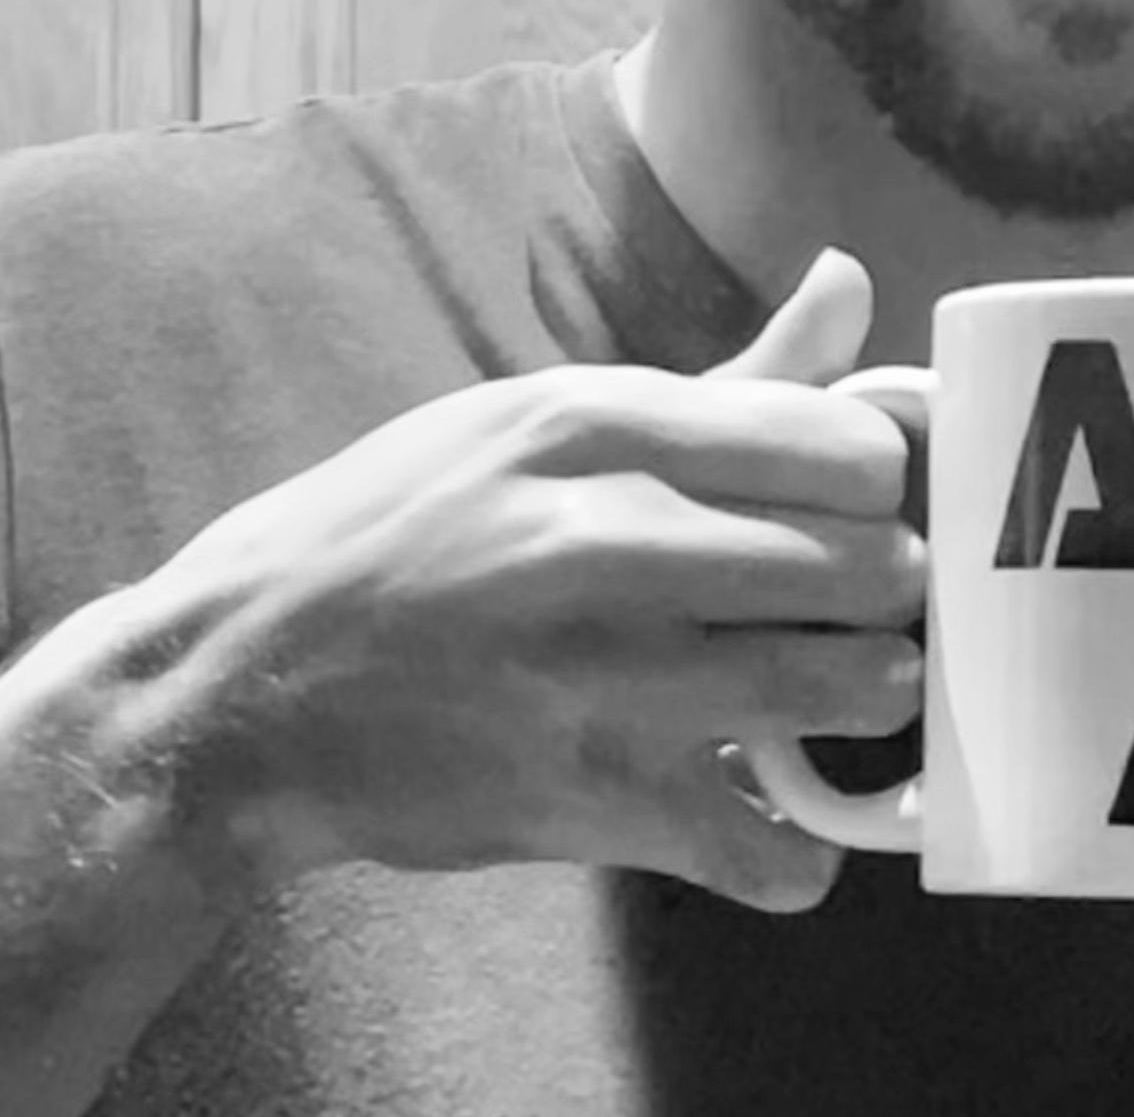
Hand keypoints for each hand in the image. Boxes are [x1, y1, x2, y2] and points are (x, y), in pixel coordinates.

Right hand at [138, 248, 920, 912]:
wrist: (241, 683)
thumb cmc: (410, 527)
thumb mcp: (547, 417)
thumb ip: (728, 379)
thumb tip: (854, 281)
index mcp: (602, 424)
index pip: (839, 443)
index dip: (884, 479)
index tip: (867, 502)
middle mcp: (608, 538)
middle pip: (864, 563)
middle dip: (891, 587)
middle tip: (870, 600)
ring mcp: (600, 677)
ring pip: (840, 687)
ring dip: (869, 693)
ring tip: (848, 685)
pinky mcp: (585, 801)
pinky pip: (760, 847)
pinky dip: (793, 852)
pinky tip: (779, 824)